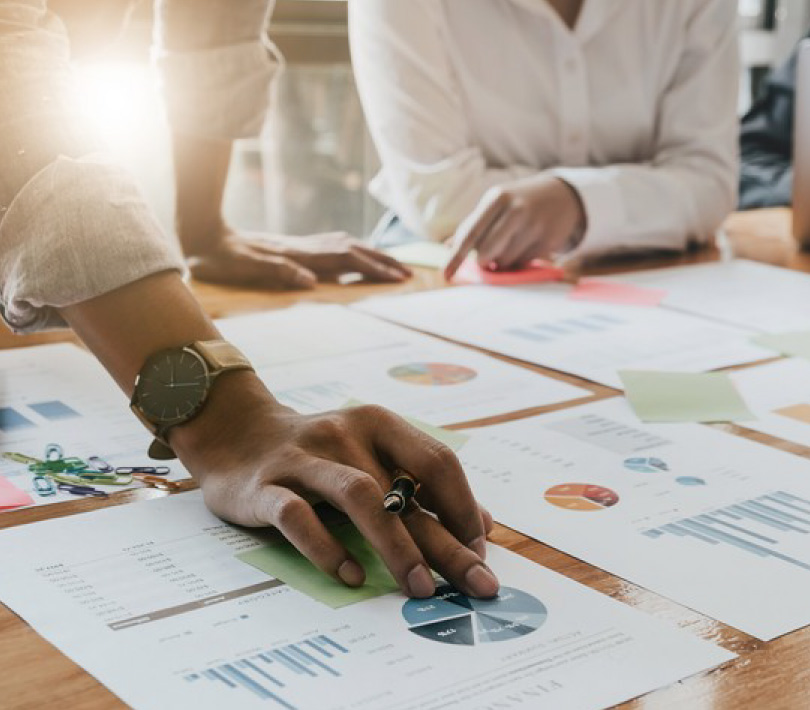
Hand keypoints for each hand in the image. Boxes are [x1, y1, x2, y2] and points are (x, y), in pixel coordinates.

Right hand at [171, 373, 498, 598]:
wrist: (237, 433)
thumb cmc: (319, 453)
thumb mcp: (372, 454)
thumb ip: (423, 485)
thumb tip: (483, 525)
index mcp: (377, 424)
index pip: (436, 462)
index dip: (464, 507)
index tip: (479, 551)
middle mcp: (345, 434)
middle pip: (405, 490)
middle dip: (447, 542)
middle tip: (478, 584)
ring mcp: (304, 458)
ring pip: (359, 497)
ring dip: (396, 546)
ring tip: (422, 588)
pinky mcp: (266, 486)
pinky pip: (299, 516)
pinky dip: (328, 547)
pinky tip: (353, 576)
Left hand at [187, 228, 411, 289]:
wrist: (202, 231)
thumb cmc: (221, 257)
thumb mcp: (244, 268)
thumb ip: (278, 272)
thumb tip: (311, 283)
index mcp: (299, 255)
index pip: (346, 261)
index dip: (374, 269)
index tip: (399, 279)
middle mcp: (305, 247)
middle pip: (354, 250)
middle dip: (383, 262)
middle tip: (409, 275)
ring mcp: (301, 244)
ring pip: (347, 246)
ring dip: (372, 255)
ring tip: (393, 266)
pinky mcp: (295, 245)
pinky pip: (335, 246)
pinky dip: (355, 251)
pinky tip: (358, 255)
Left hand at [444, 176, 585, 278]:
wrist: (562, 196)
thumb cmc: (518, 203)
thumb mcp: (495, 205)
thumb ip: (472, 225)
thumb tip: (446, 247)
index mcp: (496, 198)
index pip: (470, 233)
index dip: (456, 257)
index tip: (445, 275)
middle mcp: (516, 209)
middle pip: (486, 252)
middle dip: (483, 260)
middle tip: (488, 257)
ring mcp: (534, 225)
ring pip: (504, 261)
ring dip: (502, 261)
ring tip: (511, 245)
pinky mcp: (548, 240)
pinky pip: (523, 263)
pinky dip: (519, 260)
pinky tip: (525, 245)